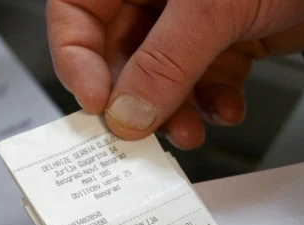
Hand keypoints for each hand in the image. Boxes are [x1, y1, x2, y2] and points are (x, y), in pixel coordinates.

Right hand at [47, 0, 303, 148]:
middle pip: (118, 52)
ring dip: (173, 110)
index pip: (77, 13)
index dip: (77, 60)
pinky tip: (226, 107)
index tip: (97, 103)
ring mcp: (191, 17)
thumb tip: (126, 112)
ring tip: (188, 130)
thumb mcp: (212, 7)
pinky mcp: (224, 40)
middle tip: (140, 132)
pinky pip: (200, 81)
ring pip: (158, 76)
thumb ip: (163, 62)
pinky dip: (211, 102)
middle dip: (134, 98)